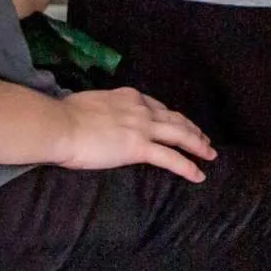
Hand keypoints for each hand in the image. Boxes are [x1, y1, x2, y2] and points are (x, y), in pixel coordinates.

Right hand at [54, 87, 215, 181]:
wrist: (61, 125)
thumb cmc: (65, 116)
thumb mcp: (91, 102)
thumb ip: (104, 109)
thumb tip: (100, 116)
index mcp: (129, 96)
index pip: (158, 106)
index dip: (172, 116)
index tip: (179, 123)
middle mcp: (141, 108)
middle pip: (175, 119)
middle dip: (192, 129)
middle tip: (204, 139)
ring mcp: (143, 127)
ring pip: (180, 135)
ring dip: (198, 145)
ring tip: (210, 154)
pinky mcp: (139, 147)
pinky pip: (170, 158)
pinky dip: (188, 166)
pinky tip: (198, 174)